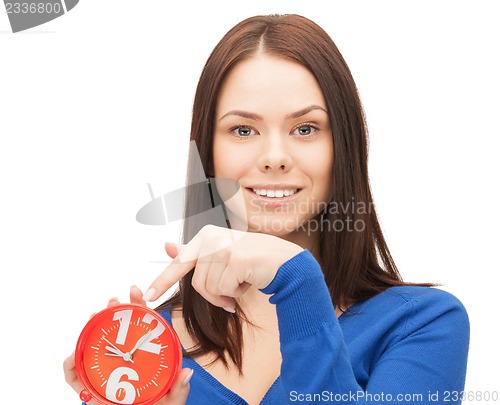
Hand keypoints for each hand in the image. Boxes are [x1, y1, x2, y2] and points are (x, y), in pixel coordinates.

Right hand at [64, 287, 192, 403]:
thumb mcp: (169, 399)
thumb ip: (177, 389)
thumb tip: (187, 373)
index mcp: (140, 359)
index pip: (139, 327)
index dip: (137, 307)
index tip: (136, 291)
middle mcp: (120, 362)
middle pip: (114, 331)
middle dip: (111, 312)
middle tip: (114, 302)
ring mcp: (103, 373)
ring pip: (92, 346)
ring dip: (90, 329)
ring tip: (94, 317)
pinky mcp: (88, 389)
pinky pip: (75, 375)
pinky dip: (70, 364)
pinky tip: (74, 355)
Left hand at [142, 225, 303, 309]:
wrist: (285, 262)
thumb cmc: (253, 261)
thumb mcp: (221, 255)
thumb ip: (195, 253)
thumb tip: (167, 245)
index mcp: (206, 235)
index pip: (180, 261)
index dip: (163, 280)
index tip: (149, 295)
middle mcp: (211, 237)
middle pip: (196, 282)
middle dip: (213, 296)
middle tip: (228, 301)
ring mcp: (223, 247)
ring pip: (209, 288)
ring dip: (226, 295)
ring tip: (243, 283)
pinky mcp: (234, 259)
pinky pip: (224, 290)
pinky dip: (236, 294)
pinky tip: (249, 282)